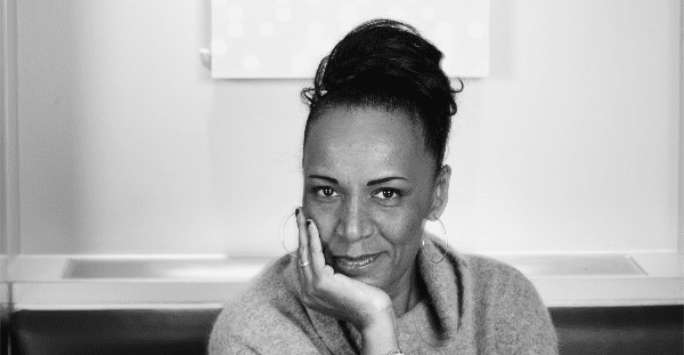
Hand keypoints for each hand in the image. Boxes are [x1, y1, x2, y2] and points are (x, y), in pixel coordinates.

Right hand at [295, 208, 396, 333]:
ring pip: (304, 252)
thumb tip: (330, 254)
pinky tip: (312, 225)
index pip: (303, 262)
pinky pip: (314, 255)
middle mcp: (307, 292)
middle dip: (299, 232)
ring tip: (302, 214)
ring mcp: (312, 288)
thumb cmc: (365, 300)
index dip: (303, 241)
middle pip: (300, 255)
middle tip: (298, 214)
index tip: (303, 225)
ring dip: (302, 231)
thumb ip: (333, 272)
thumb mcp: (344, 284)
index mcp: (311, 293)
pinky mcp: (321, 283)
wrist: (374, 316)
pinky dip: (312, 238)